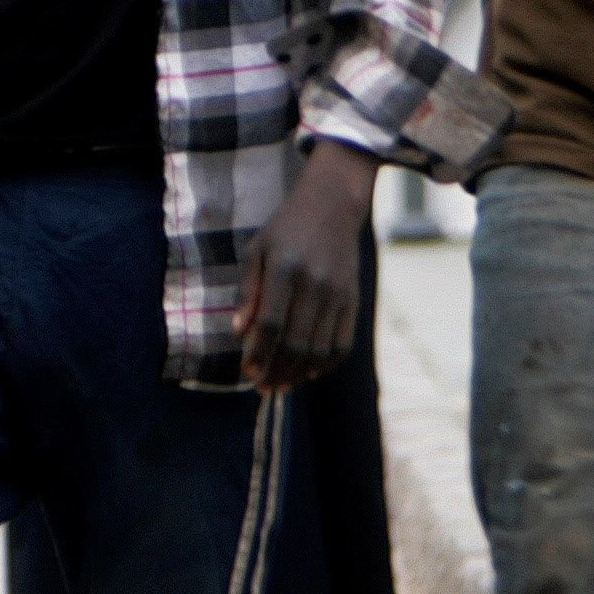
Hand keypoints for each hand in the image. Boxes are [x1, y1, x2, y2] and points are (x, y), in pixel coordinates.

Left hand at [236, 144, 379, 391]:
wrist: (333, 205)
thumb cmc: (286, 228)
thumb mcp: (257, 250)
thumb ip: (248, 291)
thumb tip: (240, 333)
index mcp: (285, 269)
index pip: (270, 324)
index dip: (257, 354)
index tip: (247, 372)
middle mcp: (314, 284)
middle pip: (296, 343)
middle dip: (276, 372)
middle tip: (262, 388)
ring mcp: (338, 294)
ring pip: (320, 349)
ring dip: (299, 374)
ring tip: (282, 385)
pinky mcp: (353, 300)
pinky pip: (343, 343)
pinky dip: (326, 364)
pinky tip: (309, 372)